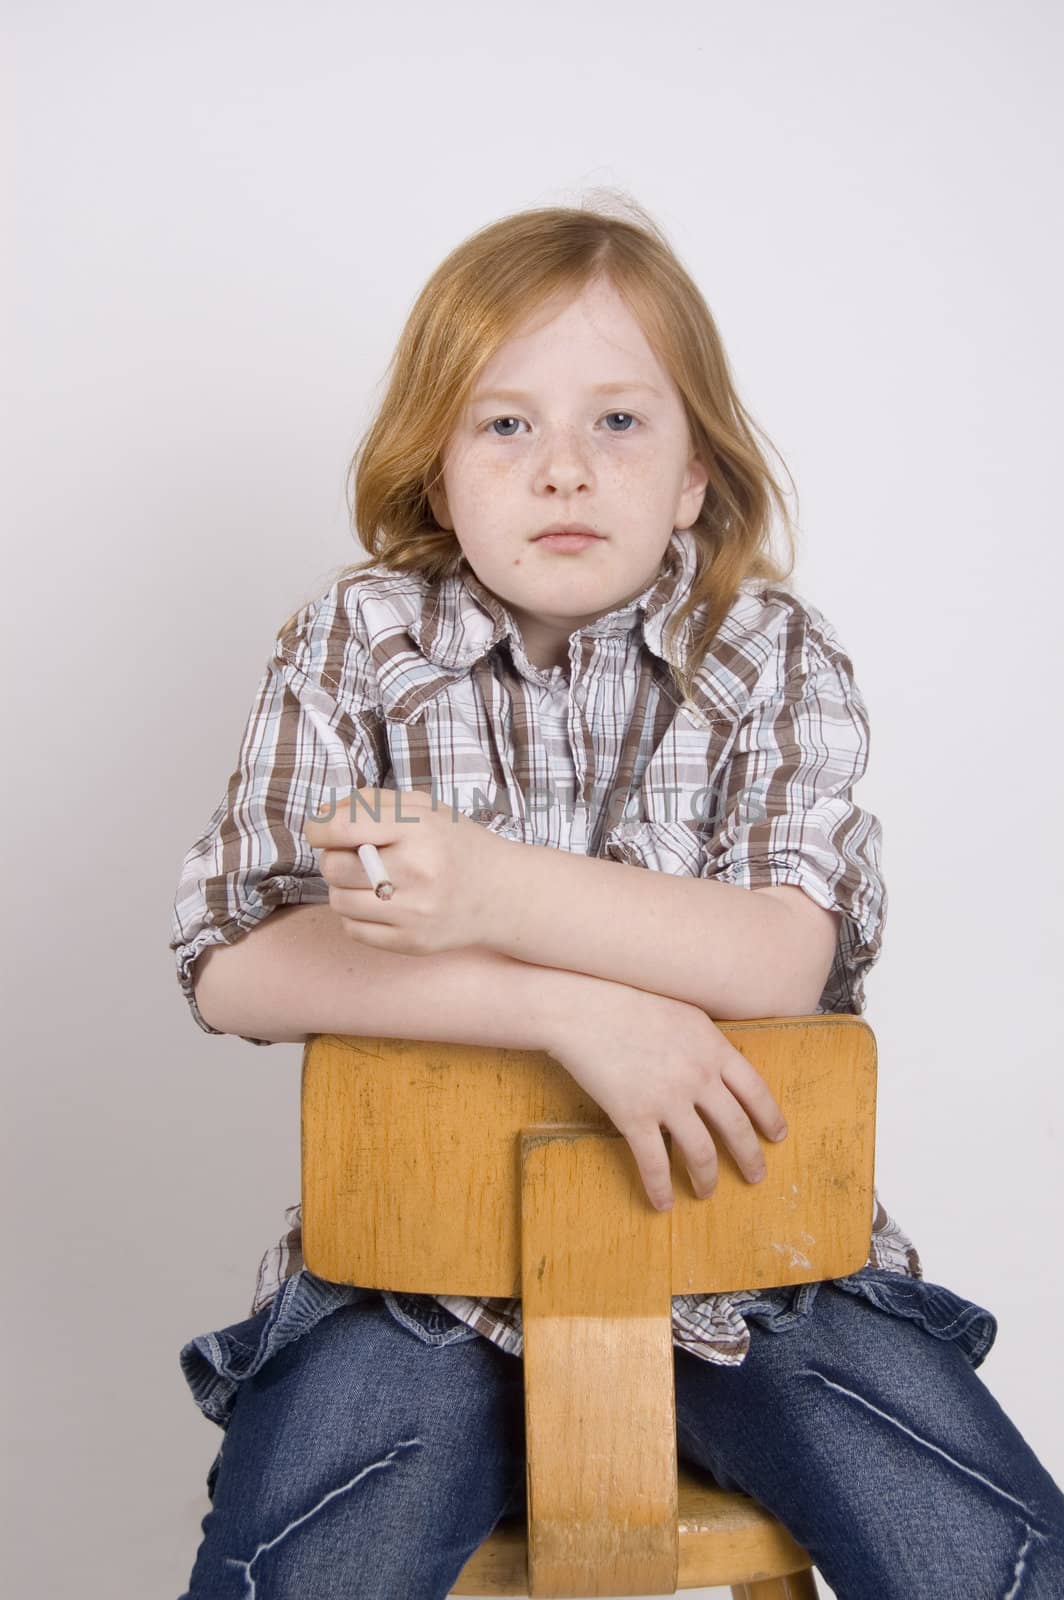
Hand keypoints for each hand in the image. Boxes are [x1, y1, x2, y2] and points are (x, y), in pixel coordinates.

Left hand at [304, 786, 504, 955]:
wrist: (501, 892)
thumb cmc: (455, 845)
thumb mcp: (424, 808)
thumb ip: (372, 803)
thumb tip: (322, 815)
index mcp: (419, 829)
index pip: (343, 828)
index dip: (320, 828)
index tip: (321, 830)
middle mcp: (417, 871)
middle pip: (334, 867)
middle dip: (336, 857)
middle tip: (355, 856)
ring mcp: (414, 912)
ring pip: (339, 901)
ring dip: (345, 888)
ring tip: (370, 881)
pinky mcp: (411, 942)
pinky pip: (353, 929)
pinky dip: (357, 916)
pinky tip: (380, 905)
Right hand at [542, 981, 788, 1210]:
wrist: (582, 1007)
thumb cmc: (629, 1001)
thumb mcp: (683, 1013)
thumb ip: (707, 1042)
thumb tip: (721, 1066)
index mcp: (714, 1049)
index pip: (756, 1091)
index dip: (770, 1118)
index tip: (778, 1136)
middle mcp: (699, 1077)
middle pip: (736, 1128)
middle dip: (750, 1158)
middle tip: (756, 1176)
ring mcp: (667, 1099)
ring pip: (702, 1153)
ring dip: (707, 1179)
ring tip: (707, 1193)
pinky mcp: (634, 1116)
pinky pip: (654, 1163)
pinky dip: (661, 1188)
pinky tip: (663, 1203)